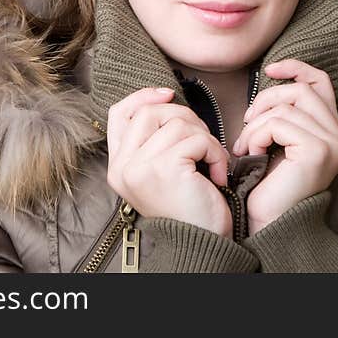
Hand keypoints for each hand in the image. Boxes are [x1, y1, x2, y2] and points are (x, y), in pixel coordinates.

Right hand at [105, 87, 233, 236]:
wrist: (201, 244)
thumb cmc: (188, 207)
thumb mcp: (161, 171)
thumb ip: (154, 141)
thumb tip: (166, 98)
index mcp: (118, 166)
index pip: (119, 114)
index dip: (143, 96)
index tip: (168, 93)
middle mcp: (123, 167)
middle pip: (149, 112)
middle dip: (184, 116)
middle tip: (202, 140)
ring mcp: (140, 167)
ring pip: (177, 123)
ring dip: (205, 137)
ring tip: (212, 161)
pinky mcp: (164, 169)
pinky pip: (196, 139)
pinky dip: (215, 151)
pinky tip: (218, 174)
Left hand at [232, 59, 337, 234]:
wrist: (269, 223)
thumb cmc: (268, 185)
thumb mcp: (279, 141)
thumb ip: (285, 114)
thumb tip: (273, 76)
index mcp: (333, 132)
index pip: (321, 83)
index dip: (296, 68)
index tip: (269, 69)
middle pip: (301, 90)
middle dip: (267, 99)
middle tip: (247, 122)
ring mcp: (332, 143)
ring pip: (285, 107)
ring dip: (256, 124)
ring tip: (246, 146)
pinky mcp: (317, 150)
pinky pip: (278, 124)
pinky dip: (256, 135)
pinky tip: (251, 154)